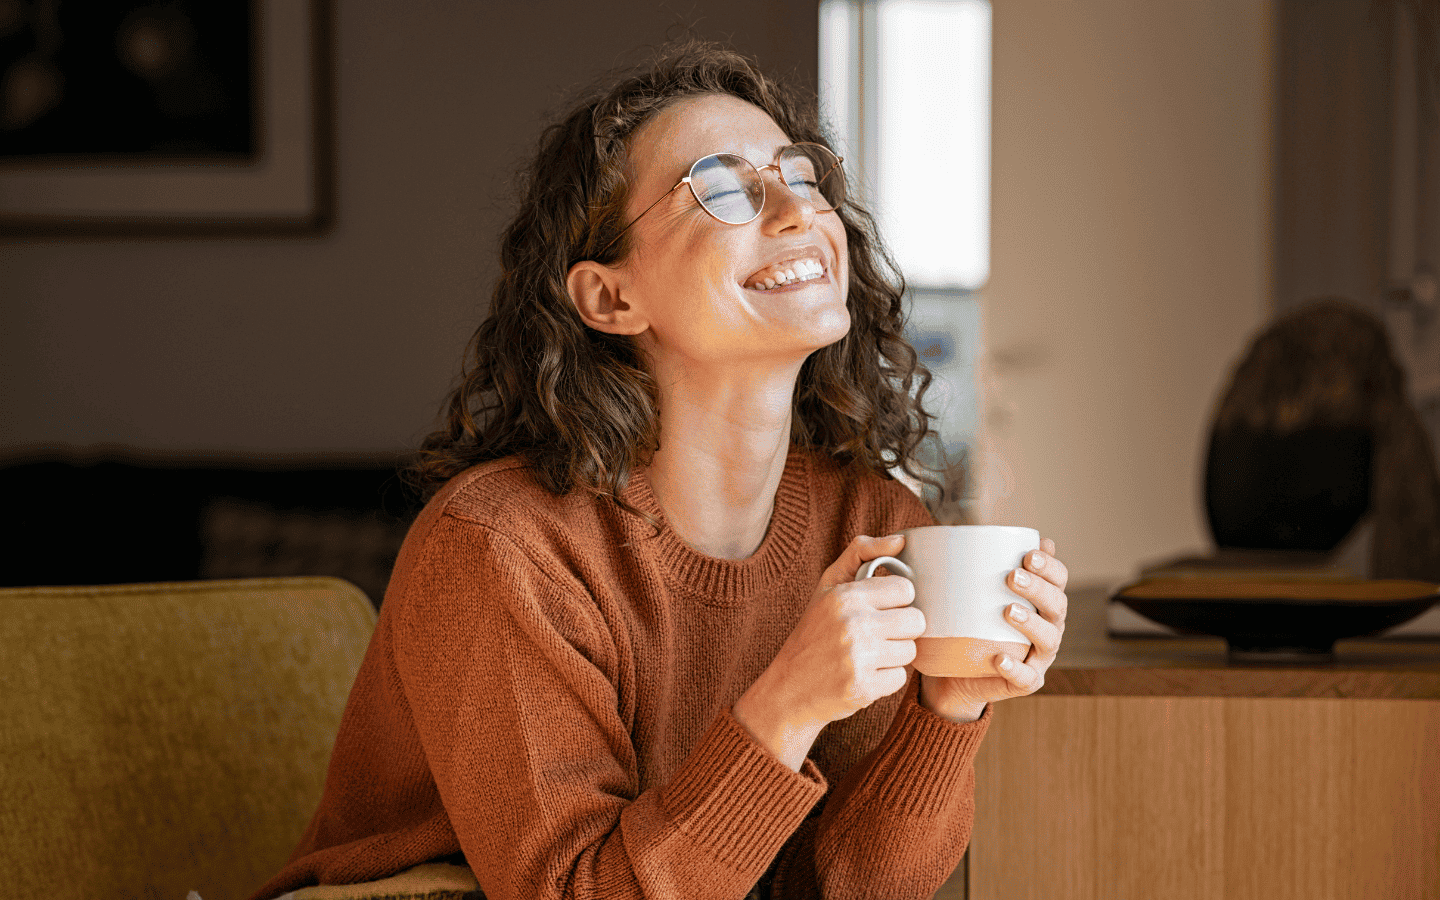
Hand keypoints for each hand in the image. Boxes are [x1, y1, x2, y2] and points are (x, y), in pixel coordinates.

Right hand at [733, 534, 926, 768]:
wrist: (788, 688)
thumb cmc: (813, 632)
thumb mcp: (828, 586)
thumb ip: (861, 553)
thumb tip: (901, 540)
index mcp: (845, 596)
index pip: (905, 590)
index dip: (896, 601)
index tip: (880, 609)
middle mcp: (853, 624)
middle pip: (915, 621)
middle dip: (901, 629)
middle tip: (877, 634)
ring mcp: (859, 658)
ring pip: (910, 651)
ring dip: (893, 655)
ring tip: (868, 655)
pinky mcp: (864, 688)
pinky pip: (900, 678)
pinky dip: (885, 679)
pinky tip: (863, 675)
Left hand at [918, 538, 1068, 721]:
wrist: (955, 673)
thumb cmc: (966, 623)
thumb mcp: (967, 593)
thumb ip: (969, 566)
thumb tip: (953, 532)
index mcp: (1041, 600)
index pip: (1058, 578)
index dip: (1050, 566)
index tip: (1028, 554)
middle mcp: (1048, 626)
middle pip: (1057, 605)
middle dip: (1038, 588)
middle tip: (1012, 576)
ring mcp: (1039, 656)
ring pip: (1048, 639)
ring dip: (1031, 623)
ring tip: (1007, 611)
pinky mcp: (1025, 682)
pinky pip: (1026, 678)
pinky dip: (1015, 668)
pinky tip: (1000, 658)